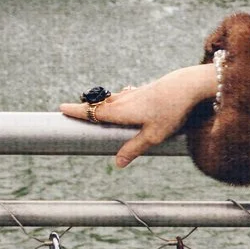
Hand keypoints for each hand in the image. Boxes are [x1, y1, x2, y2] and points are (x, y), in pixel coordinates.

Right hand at [58, 62, 218, 166]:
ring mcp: (136, 92)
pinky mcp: (147, 89)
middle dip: (86, 108)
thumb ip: (134, 149)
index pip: (94, 113)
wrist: (188, 85)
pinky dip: (119, 97)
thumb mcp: (153, 136)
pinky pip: (127, 94)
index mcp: (121, 111)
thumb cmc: (171, 111)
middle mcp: (125, 99)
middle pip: (100, 105)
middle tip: (71, 109)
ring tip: (94, 106)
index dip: (77, 112)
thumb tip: (116, 164)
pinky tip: (125, 95)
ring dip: (102, 103)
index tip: (61, 108)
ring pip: (114, 98)